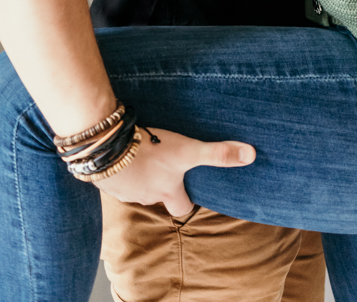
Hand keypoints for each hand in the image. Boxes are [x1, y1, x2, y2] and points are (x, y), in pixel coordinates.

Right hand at [100, 127, 255, 212]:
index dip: (186, 199)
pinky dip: (120, 166)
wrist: (107, 149)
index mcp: (167, 192)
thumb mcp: (188, 151)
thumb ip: (218, 154)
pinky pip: (115, 175)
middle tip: (165, 165)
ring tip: (144, 154)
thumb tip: (251, 155)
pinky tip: (122, 152)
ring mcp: (123, 189)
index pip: (181, 207)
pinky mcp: (105, 177)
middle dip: (161, 183)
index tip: (189, 189)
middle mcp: (145, 196)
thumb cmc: (150, 152)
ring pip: (135, 186)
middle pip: (157, 196)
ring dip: (139, 173)